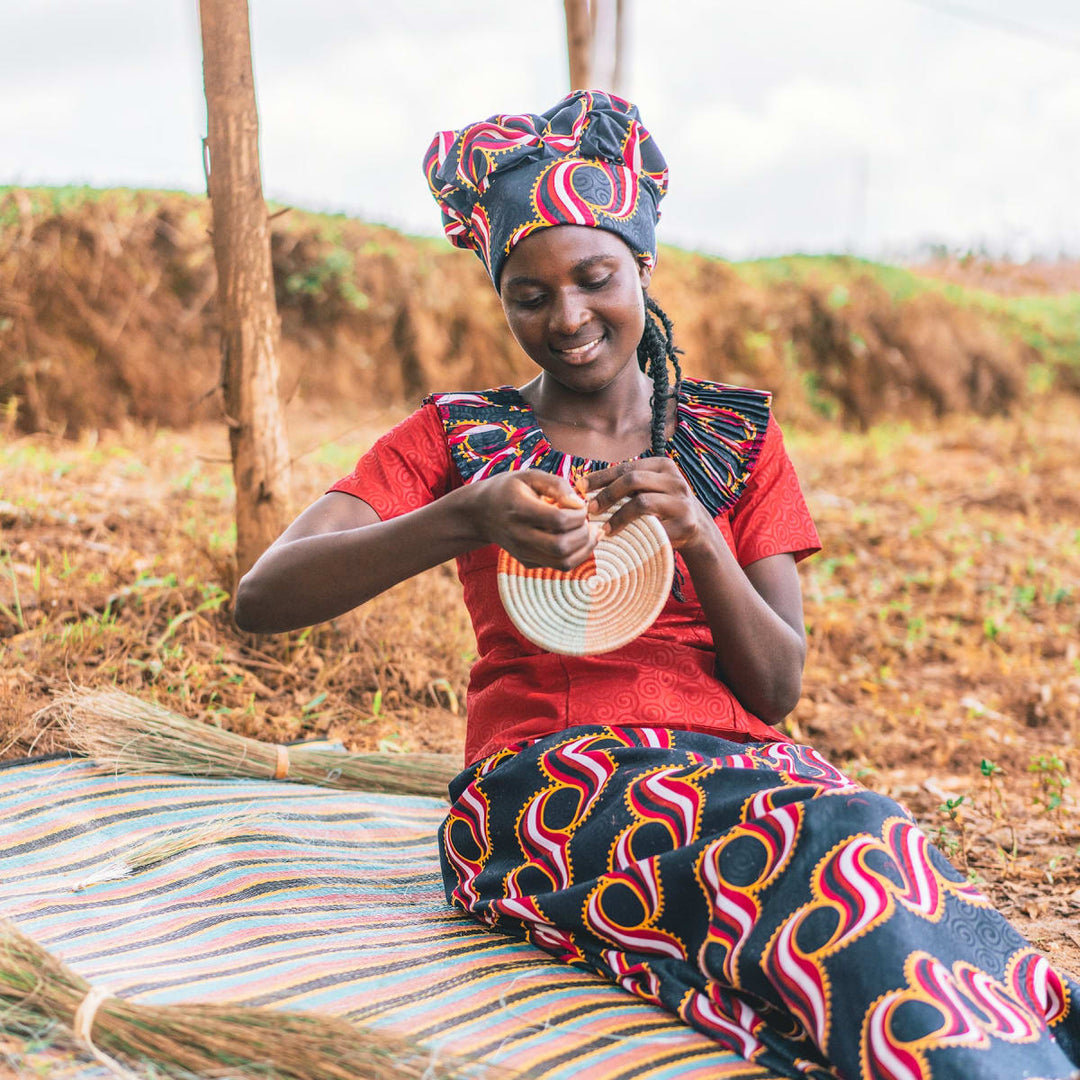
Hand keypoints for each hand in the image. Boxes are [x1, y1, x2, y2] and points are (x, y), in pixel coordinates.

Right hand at [470, 470, 600, 569]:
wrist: (481, 513)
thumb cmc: (510, 489)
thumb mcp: (530, 475)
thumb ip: (557, 485)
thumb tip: (580, 504)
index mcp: (519, 509)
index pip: (558, 520)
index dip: (578, 515)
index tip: (581, 506)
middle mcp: (519, 535)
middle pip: (561, 546)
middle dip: (583, 534)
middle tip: (587, 521)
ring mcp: (522, 552)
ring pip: (563, 562)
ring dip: (585, 549)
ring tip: (590, 532)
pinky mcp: (527, 562)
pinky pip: (559, 566)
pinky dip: (576, 555)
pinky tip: (579, 539)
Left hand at [585, 458, 713, 553]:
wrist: (696, 528)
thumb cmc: (661, 507)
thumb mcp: (649, 488)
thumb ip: (625, 484)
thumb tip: (583, 487)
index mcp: (663, 466)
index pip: (626, 467)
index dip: (601, 477)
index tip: (580, 487)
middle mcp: (675, 480)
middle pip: (633, 480)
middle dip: (607, 494)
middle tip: (590, 509)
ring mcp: (682, 502)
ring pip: (642, 502)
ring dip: (618, 516)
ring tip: (604, 529)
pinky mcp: (685, 524)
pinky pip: (654, 528)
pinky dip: (635, 533)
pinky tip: (622, 539)